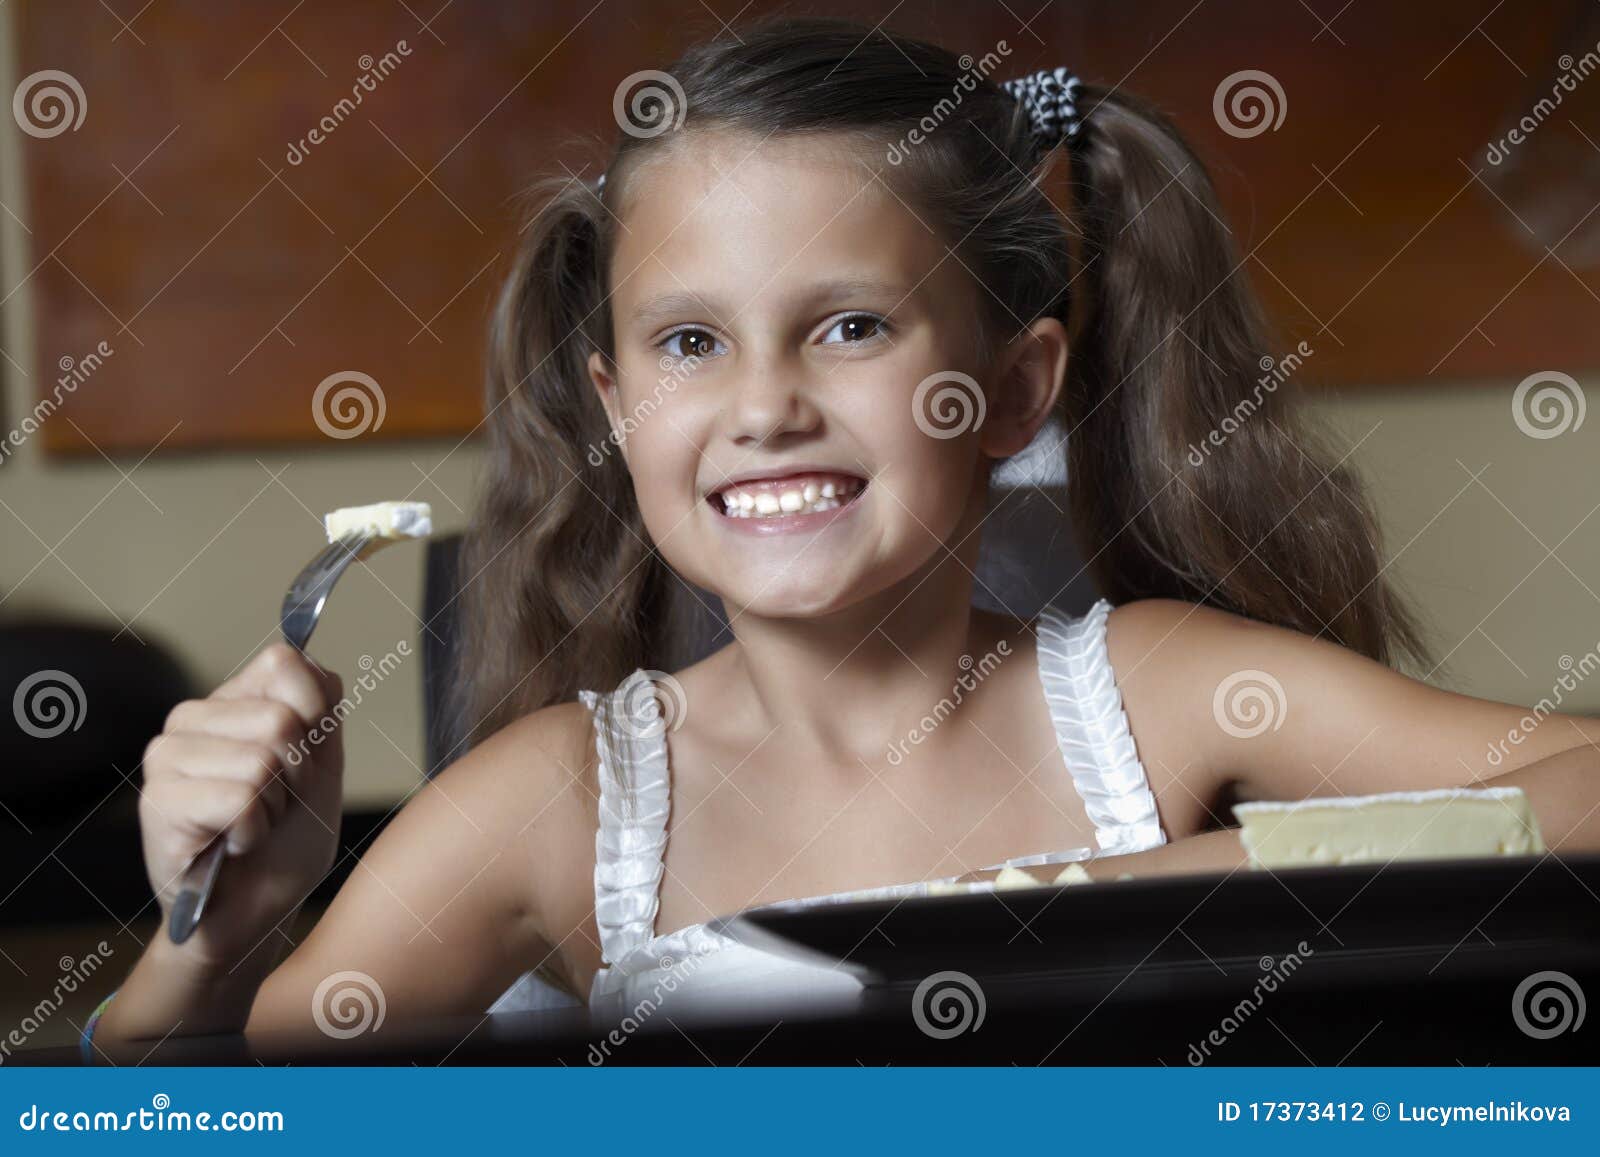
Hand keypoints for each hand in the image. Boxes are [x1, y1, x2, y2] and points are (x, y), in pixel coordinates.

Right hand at [138, 642, 345, 971]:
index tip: (302, 763)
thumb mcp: (322, 768)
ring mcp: (166, 758)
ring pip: (261, 760)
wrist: (255, 913)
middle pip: (280, 717)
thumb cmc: (286, 843)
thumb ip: (319, 710)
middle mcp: (190, 720)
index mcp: (231, 701)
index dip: (314, 718)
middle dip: (298, 774)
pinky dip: (253, 831)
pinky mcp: (157, 802)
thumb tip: (299, 651)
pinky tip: (231, 845)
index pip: (284, 662)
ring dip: (274, 808)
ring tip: (250, 827)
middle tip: (273, 807)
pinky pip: (240, 799)